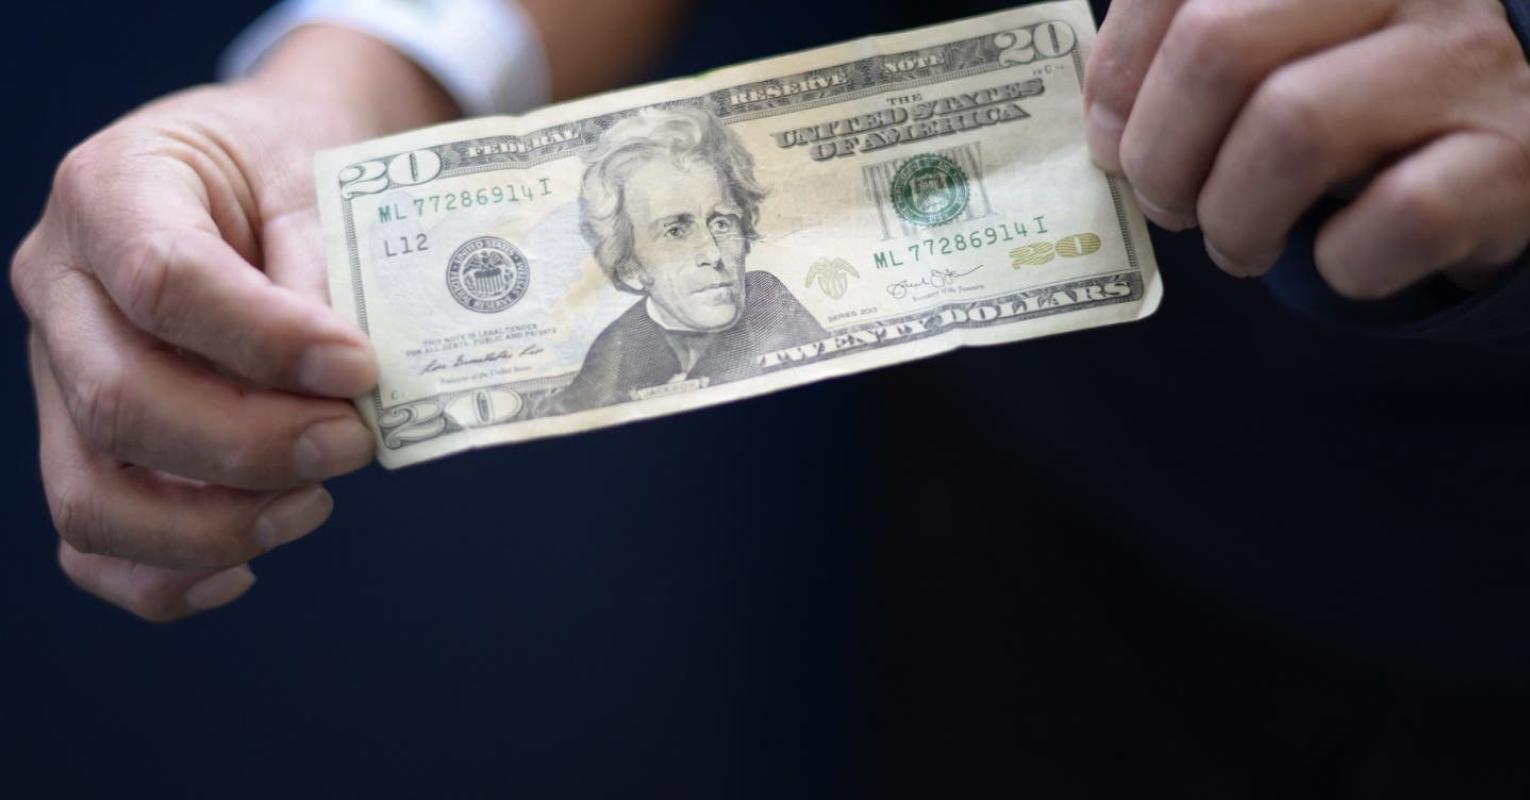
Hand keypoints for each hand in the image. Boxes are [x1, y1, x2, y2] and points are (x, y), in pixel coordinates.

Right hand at [9, 27, 456, 620]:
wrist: (266, 166)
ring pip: (92, 495)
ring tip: (315, 502)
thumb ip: (325, 275)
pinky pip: (91, 544)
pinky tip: (250, 566)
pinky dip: (166, 579)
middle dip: (254, 446)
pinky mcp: (80, 442)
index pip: (163, 281)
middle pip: (120, 401)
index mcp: (110, 189)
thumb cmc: (293, 169)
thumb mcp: (318, 182)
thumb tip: (344, 388)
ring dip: (217, 526)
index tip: (362, 367)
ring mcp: (57, 372)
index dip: (268, 341)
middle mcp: (59, 284)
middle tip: (355, 442)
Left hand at [1085, 0, 1529, 296]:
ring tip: (1238, 241)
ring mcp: (1466, 63)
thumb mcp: (1275, 52)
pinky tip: (1338, 258)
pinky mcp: (1513, 160)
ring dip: (1233, 217)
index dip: (1115, 74)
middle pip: (1217, 45)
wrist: (1504, 151)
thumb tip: (1104, 124)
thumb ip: (1185, 59)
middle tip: (1169, 204)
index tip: (1110, 136)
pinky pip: (1394, 218)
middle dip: (1160, 153)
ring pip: (1292, 127)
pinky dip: (1341, 264)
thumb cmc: (1356, 104)